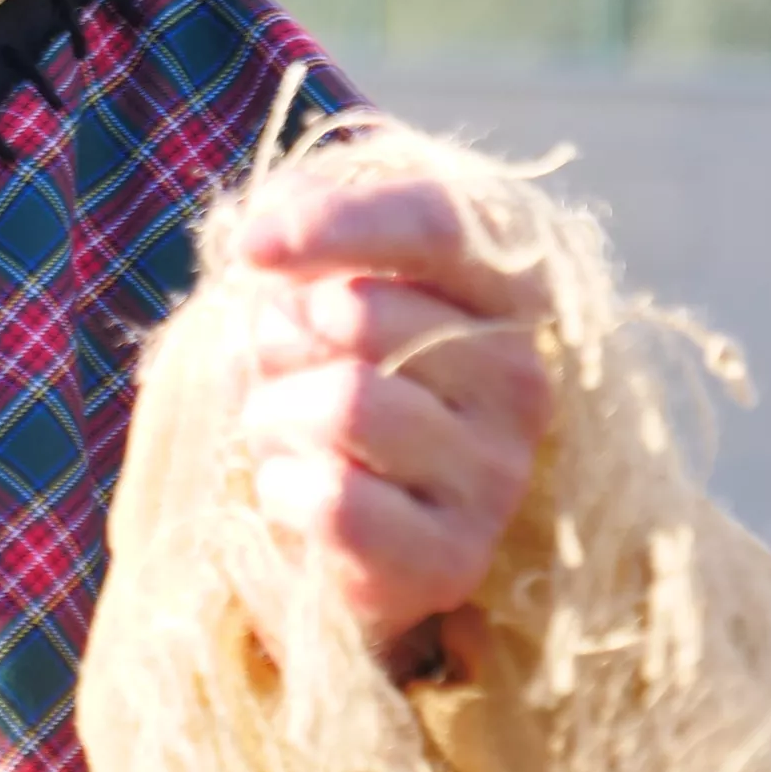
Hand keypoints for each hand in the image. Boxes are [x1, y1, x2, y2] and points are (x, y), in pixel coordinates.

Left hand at [211, 158, 553, 675]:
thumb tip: (281, 212)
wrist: (336, 537)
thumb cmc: (323, 385)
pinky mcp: (454, 558)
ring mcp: (498, 474)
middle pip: (361, 313)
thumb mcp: (309, 292)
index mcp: (503, 295)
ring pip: (345, 403)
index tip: (249, 247)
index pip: (434, 225)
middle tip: (279, 372)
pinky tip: (297, 493)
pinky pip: (335, 500)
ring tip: (287, 431)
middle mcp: (521, 380)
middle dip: (278, 338)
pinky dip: (282, 488)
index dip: (334, 222)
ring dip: (274, 414)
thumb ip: (305, 230)